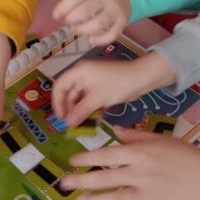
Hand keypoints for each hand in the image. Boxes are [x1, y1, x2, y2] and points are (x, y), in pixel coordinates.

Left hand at [52, 0, 130, 45]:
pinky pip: (112, 34)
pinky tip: (91, 41)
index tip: (55, 16)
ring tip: (77, 29)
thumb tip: (58, 15)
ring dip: (83, 30)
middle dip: (72, 20)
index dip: (63, 7)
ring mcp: (116, 9)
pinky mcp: (123, 21)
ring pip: (98, 24)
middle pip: (85, 11)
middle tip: (68, 22)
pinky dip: (100, 40)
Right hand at [52, 51, 175, 126]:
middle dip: (71, 110)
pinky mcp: (101, 89)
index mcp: (79, 72)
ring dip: (82, 112)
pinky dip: (91, 110)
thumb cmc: (118, 84)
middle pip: (69, 94)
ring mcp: (92, 82)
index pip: (59, 86)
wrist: (142, 79)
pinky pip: (90, 101)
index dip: (57, 103)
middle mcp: (83, 75)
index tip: (60, 118)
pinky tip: (95, 121)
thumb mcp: (98, 98)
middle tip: (72, 127)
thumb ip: (81, 111)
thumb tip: (67, 124)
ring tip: (84, 127)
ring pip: (80, 100)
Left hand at [60, 126, 199, 199]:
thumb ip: (133, 135)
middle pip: (105, 179)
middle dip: (82, 181)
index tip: (72, 161)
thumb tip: (113, 129)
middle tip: (64, 184)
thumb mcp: (158, 138)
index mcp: (140, 153)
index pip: (107, 155)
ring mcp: (147, 195)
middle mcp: (140, 174)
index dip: (87, 159)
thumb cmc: (182, 154)